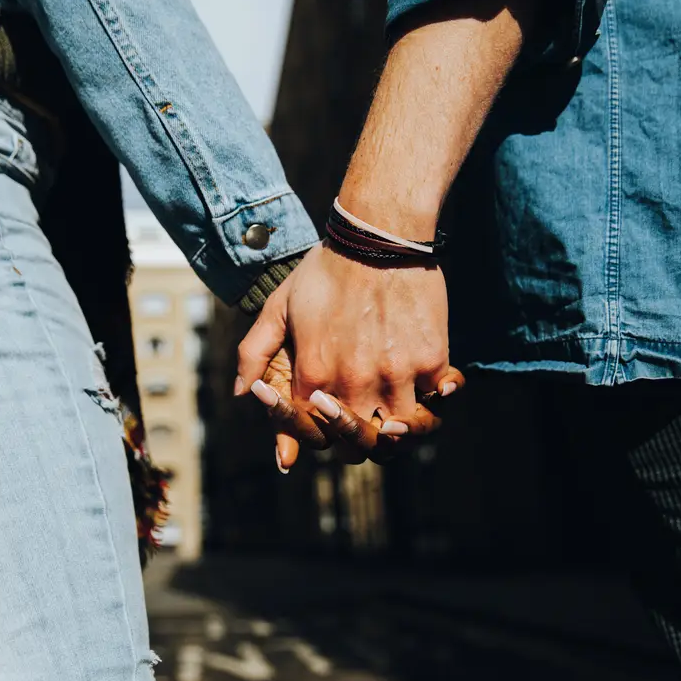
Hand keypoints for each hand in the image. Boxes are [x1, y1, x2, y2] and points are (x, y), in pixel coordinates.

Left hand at [237, 242, 453, 426]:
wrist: (378, 235)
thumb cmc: (325, 269)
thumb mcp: (278, 307)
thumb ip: (254, 353)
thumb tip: (243, 393)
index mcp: (313, 375)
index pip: (314, 434)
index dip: (322, 434)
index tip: (331, 422)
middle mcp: (352, 383)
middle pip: (358, 446)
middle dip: (359, 442)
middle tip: (367, 426)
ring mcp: (394, 376)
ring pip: (400, 434)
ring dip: (399, 431)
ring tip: (399, 419)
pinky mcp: (430, 361)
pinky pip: (437, 400)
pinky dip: (435, 399)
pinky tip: (432, 390)